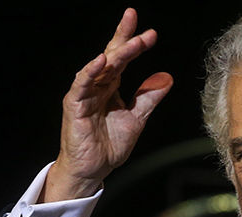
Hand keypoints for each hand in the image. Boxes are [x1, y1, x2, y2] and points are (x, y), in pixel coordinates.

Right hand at [42, 8, 172, 202]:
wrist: (94, 168)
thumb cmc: (109, 145)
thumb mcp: (137, 118)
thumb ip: (149, 98)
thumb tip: (167, 77)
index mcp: (111, 87)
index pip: (123, 59)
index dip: (134, 44)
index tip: (151, 33)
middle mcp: (97, 86)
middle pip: (111, 56)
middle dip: (125, 38)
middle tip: (138, 23)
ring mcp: (84, 94)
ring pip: (101, 68)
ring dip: (117, 54)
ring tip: (133, 42)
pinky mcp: (75, 105)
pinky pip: (82, 85)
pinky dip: (91, 72)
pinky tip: (102, 61)